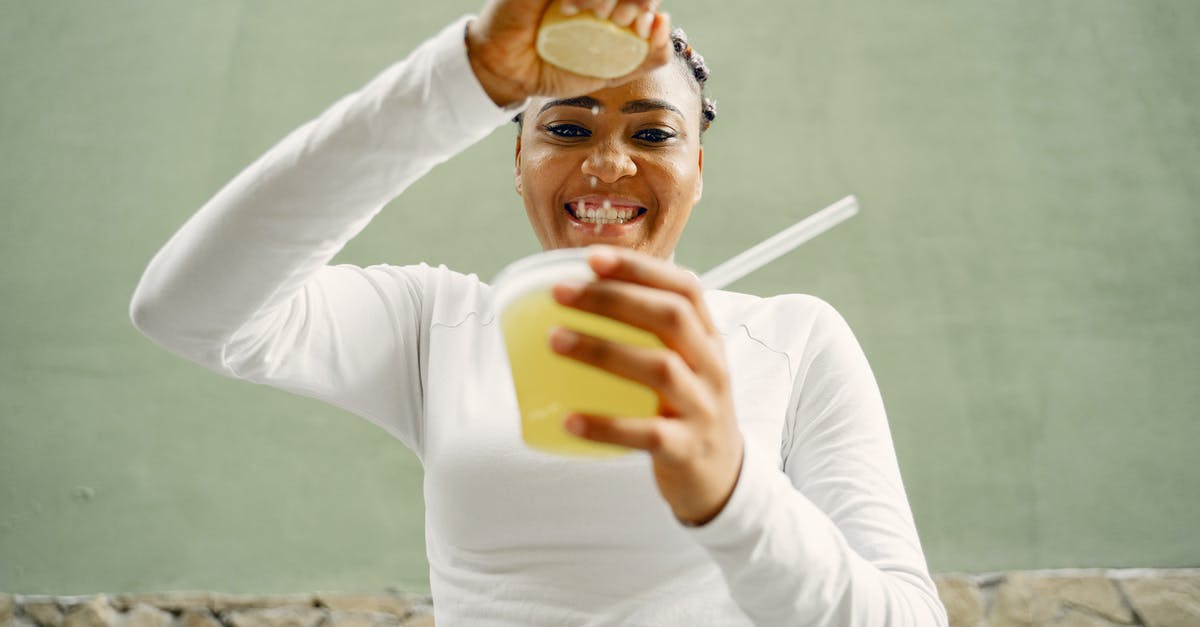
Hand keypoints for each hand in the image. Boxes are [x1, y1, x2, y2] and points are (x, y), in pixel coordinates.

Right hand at [467, 0, 673, 106]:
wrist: (511, 74)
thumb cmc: (557, 68)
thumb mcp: (610, 72)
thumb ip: (645, 57)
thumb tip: (664, 24)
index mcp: (610, 1)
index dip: (648, 4)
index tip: (641, 30)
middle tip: (624, 23)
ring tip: (599, 17)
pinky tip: (571, 10)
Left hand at [549, 246, 743, 524]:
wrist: (721, 478)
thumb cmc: (684, 410)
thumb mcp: (683, 365)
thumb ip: (646, 334)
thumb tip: (575, 298)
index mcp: (708, 339)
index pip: (685, 288)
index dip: (641, 269)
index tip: (593, 257)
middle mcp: (711, 367)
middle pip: (671, 317)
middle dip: (614, 299)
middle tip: (560, 293)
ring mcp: (702, 408)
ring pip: (660, 368)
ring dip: (603, 350)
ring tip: (554, 340)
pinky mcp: (686, 449)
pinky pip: (646, 434)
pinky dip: (605, 425)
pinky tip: (569, 420)